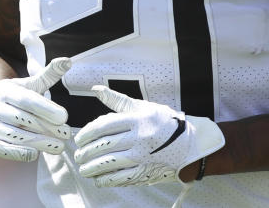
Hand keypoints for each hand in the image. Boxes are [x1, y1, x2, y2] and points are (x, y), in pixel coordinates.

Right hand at [0, 57, 71, 196]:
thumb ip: (48, 75)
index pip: (27, 100)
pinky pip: (4, 150)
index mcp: (4, 90)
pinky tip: (36, 154)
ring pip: (16, 135)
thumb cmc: (14, 99)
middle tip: (66, 134)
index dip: (46, 109)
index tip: (64, 117)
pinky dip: (20, 153)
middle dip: (48, 128)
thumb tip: (67, 61)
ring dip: (39, 143)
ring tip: (59, 147)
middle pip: (23, 119)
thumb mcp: (28, 86)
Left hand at [73, 85, 224, 187]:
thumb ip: (117, 100)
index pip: (104, 126)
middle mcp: (139, 137)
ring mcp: (142, 156)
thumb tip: (96, 89)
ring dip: (92, 167)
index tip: (78, 138)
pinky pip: (121, 178)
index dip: (87, 133)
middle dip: (86, 152)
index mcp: (137, 119)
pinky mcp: (146, 171)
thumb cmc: (163, 122)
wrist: (190, 145)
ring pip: (110, 163)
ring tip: (83, 168)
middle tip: (78, 155)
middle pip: (104, 145)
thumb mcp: (142, 107)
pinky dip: (107, 179)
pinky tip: (98, 178)